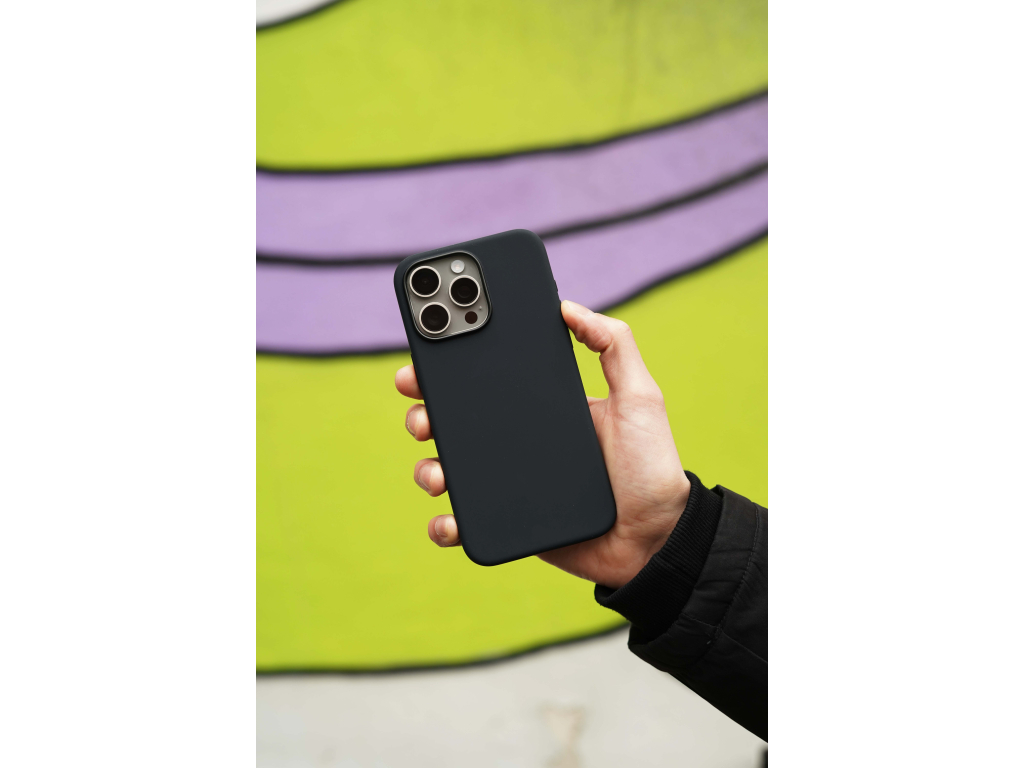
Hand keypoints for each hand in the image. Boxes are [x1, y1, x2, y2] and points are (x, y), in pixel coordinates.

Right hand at [395, 300, 690, 588]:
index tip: (427, 347)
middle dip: (424, 410)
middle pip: (454, 421)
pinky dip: (445, 522)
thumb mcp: (639, 396)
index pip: (486, 377)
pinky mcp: (508, 523)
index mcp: (540, 407)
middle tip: (421, 408)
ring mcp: (508, 483)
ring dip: (428, 466)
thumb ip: (614, 345)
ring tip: (437, 472)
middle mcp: (516, 442)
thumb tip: (568, 306)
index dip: (450, 363)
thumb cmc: (651, 467)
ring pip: (448, 469)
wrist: (656, 540)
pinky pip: (464, 521)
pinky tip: (449, 519)